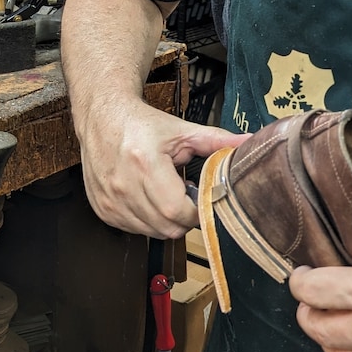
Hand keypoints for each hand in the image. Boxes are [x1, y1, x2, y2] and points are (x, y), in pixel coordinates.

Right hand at [77, 97, 245, 238]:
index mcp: (145, 164)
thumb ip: (217, 141)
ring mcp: (110, 200)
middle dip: (184, 217)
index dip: (196, 210)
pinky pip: (134, 230)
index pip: (178, 211)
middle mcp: (123, 185)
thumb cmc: (141, 125)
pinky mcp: (103, 209)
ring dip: (165, 220)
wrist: (102, 118)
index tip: (200, 197)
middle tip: (185, 195)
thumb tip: (249, 144)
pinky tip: (149, 198)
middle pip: (167, 227)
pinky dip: (146, 221)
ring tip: (166, 194)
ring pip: (152, 232)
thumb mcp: (181, 130)